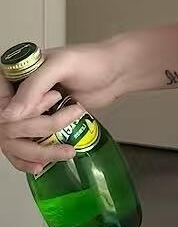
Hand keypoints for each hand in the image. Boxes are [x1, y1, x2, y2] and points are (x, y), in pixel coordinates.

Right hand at [0, 40, 126, 176]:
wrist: (117, 72)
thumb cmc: (93, 61)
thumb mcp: (61, 66)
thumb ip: (33, 87)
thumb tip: (7, 116)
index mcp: (17, 72)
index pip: (0, 102)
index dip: (14, 115)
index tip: (37, 116)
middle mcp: (19, 93)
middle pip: (8, 124)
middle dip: (35, 129)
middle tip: (61, 120)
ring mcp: (31, 110)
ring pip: (16, 140)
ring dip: (37, 151)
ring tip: (63, 151)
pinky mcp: (44, 123)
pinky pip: (27, 147)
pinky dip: (33, 158)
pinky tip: (43, 165)